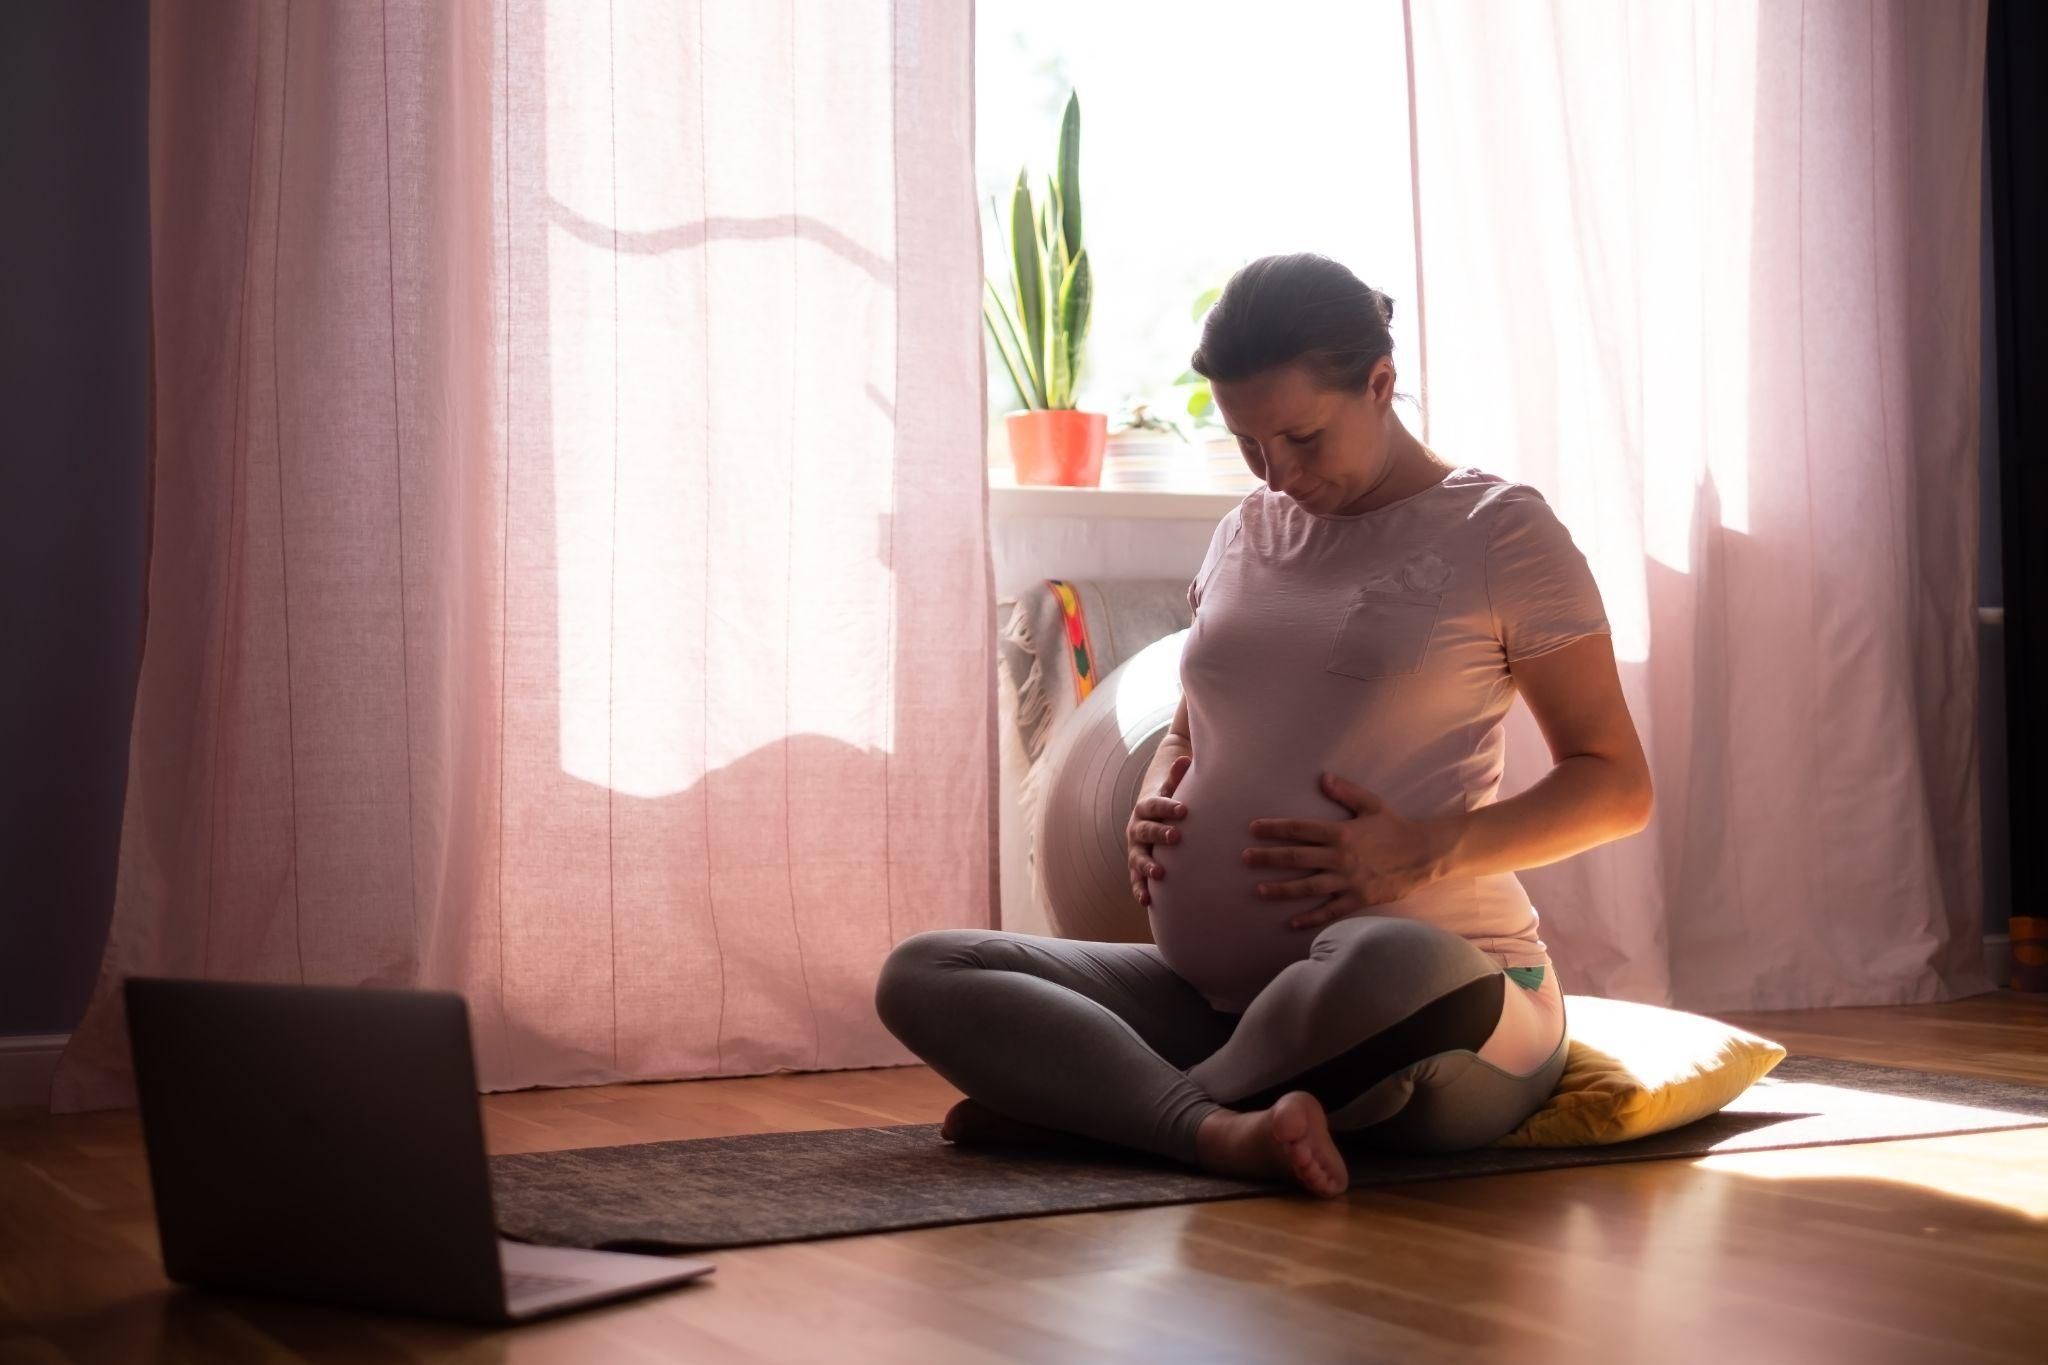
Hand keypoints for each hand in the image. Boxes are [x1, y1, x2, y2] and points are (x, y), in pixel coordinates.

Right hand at [1126, 753, 1191, 906]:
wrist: (1151, 814)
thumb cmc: (1169, 801)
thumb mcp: (1173, 787)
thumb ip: (1177, 776)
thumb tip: (1185, 757)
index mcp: (1146, 806)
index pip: (1156, 804)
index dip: (1169, 807)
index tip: (1185, 810)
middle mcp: (1137, 827)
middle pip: (1146, 830)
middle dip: (1160, 834)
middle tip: (1176, 837)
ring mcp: (1135, 848)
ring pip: (1138, 857)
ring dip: (1147, 865)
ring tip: (1159, 874)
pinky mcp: (1137, 865)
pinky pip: (1136, 877)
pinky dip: (1140, 888)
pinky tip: (1147, 901)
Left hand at [1244, 772, 1448, 929]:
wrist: (1424, 854)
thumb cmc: (1396, 827)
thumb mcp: (1372, 804)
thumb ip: (1345, 792)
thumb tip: (1322, 778)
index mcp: (1340, 833)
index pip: (1299, 829)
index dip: (1274, 829)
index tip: (1253, 829)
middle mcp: (1339, 857)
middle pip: (1296, 858)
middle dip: (1267, 858)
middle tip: (1244, 858)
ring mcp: (1347, 880)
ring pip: (1307, 886)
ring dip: (1281, 889)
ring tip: (1259, 891)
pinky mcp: (1358, 898)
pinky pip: (1330, 910)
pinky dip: (1311, 917)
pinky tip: (1292, 921)